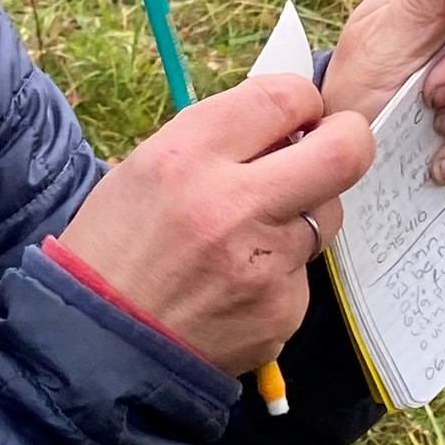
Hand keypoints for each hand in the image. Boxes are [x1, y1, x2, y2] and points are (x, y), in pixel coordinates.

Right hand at [56, 76, 375, 378]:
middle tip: (331, 148)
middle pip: (345, 152)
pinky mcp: (282, 312)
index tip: (297, 115)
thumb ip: (219, 138)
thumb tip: (290, 120)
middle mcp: (233, 206)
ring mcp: (264, 265)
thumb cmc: (116, 249)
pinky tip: (234, 286)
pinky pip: (303, 272)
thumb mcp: (145, 168)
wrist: (97, 347)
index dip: (301, 101)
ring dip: (302, 212)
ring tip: (249, 235)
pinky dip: (278, 272)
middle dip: (347, 141)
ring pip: (327, 214)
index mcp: (189, 156)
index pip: (286, 96)